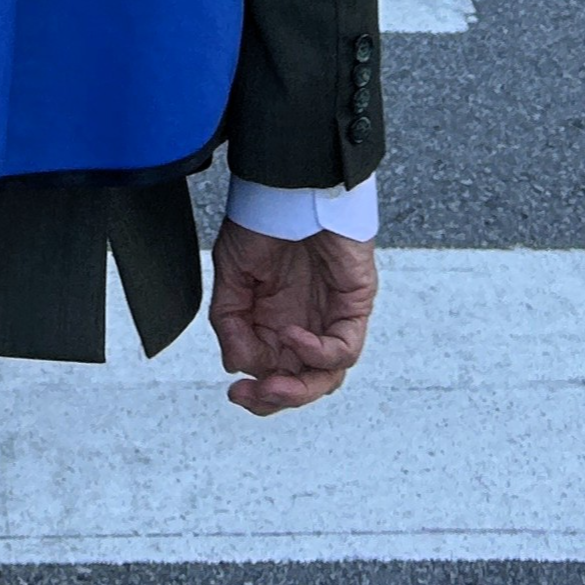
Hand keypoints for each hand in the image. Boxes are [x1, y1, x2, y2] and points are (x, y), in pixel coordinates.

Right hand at [207, 220, 377, 416]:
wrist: (292, 185)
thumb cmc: (264, 219)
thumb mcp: (231, 271)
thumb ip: (230, 321)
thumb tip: (237, 366)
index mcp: (274, 321)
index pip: (273, 374)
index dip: (257, 391)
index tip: (236, 392)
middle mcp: (305, 325)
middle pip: (301, 383)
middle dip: (276, 398)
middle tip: (251, 396)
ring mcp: (331, 318)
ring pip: (327, 376)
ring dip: (300, 388)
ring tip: (272, 384)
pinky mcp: (354, 306)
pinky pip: (344, 347)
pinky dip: (319, 353)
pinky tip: (291, 337)